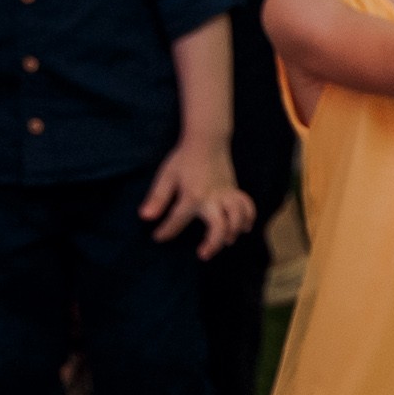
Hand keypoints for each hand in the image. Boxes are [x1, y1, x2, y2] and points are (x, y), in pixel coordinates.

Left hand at [144, 136, 255, 257]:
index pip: (177, 220)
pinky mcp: (235, 190)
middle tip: (202, 254)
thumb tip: (145, 217)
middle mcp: (212, 198)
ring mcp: (226, 194)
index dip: (166, 232)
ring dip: (232, 233)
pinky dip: (248, 218)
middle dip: (212, 244)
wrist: (207, 140)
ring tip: (224, 243)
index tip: (158, 238)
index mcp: (192, 195)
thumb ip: (157, 198)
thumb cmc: (183, 158)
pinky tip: (243, 228)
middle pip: (219, 227)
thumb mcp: (166, 176)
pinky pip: (247, 205)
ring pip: (237, 218)